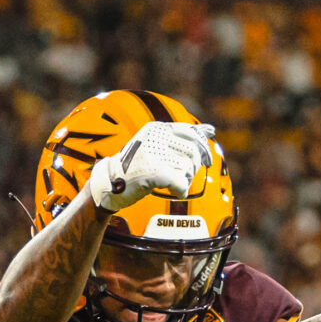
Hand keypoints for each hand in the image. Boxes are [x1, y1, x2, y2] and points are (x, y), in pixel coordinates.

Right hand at [88, 121, 215, 213]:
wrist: (109, 182)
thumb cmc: (135, 165)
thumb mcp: (156, 145)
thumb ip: (182, 136)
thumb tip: (210, 129)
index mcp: (158, 129)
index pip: (191, 132)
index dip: (202, 147)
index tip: (207, 160)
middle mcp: (156, 138)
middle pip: (192, 152)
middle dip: (194, 167)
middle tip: (186, 176)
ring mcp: (154, 154)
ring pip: (188, 167)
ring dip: (186, 179)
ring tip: (176, 183)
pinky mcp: (154, 172)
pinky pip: (180, 182)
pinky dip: (181, 190)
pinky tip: (176, 192)